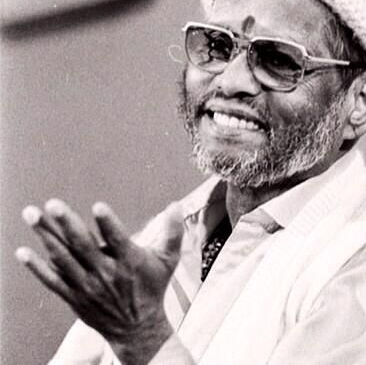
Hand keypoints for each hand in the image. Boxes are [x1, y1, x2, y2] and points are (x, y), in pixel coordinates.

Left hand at [16, 199, 183, 363]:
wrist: (137, 328)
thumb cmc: (152, 287)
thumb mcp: (169, 261)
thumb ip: (174, 232)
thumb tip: (176, 204)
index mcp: (130, 261)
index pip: (118, 240)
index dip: (109, 224)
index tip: (98, 208)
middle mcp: (106, 273)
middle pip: (83, 246)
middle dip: (67, 223)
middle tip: (52, 204)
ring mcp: (87, 285)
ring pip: (63, 258)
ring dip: (45, 236)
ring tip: (31, 214)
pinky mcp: (74, 296)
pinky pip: (52, 280)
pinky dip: (36, 266)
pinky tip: (22, 251)